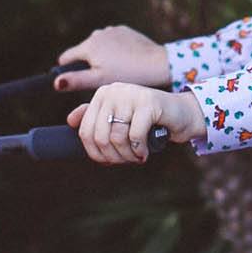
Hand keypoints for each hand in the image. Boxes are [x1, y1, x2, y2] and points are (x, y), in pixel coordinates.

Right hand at [56, 24, 170, 92]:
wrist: (156, 63)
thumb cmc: (127, 74)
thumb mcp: (99, 81)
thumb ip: (76, 80)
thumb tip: (56, 82)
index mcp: (88, 46)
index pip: (66, 58)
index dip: (67, 70)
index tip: (77, 80)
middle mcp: (97, 34)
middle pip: (83, 51)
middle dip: (88, 63)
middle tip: (103, 77)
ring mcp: (112, 30)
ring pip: (99, 45)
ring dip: (102, 55)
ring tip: (116, 69)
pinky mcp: (124, 30)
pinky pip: (113, 40)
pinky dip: (115, 49)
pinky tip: (125, 60)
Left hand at [68, 81, 205, 165]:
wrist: (181, 113)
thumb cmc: (149, 119)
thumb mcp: (120, 119)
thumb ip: (96, 118)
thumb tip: (70, 121)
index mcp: (103, 94)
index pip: (85, 130)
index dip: (95, 153)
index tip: (109, 161)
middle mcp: (113, 91)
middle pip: (99, 136)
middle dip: (112, 156)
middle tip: (126, 161)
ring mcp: (130, 94)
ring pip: (116, 137)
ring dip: (127, 155)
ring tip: (136, 157)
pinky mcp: (148, 102)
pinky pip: (134, 135)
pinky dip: (139, 150)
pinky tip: (144, 152)